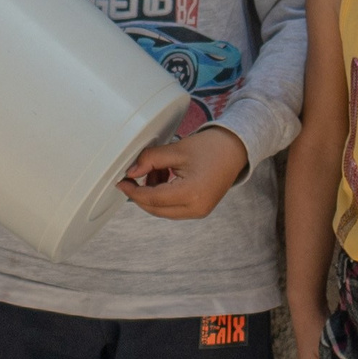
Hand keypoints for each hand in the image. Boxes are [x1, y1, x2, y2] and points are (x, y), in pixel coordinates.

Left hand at [119, 125, 248, 219]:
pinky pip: (174, 209)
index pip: (152, 198)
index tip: (122, 182)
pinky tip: (166, 178)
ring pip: (163, 210)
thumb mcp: (176, 150)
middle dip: (141, 194)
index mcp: (191, 193)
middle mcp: (196, 208)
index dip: (132, 191)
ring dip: (153, 195)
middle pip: (155, 209)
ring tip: (157, 171)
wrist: (236, 149)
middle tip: (134, 177)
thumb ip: (150, 160)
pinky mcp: (200, 210)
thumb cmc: (211, 147)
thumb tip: (130, 172)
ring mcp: (199, 211)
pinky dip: (164, 196)